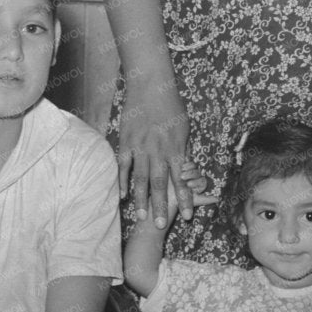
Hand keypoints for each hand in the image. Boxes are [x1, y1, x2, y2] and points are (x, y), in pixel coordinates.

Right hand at [117, 77, 191, 225]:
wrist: (151, 86)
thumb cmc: (171, 106)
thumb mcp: (184, 128)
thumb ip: (183, 150)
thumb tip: (186, 168)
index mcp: (175, 148)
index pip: (181, 180)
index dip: (186, 199)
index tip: (189, 216)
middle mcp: (158, 151)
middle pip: (160, 184)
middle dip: (161, 206)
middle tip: (161, 225)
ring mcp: (140, 148)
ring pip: (140, 178)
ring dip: (141, 199)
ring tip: (142, 216)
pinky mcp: (126, 142)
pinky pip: (123, 165)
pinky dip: (122, 181)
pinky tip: (122, 195)